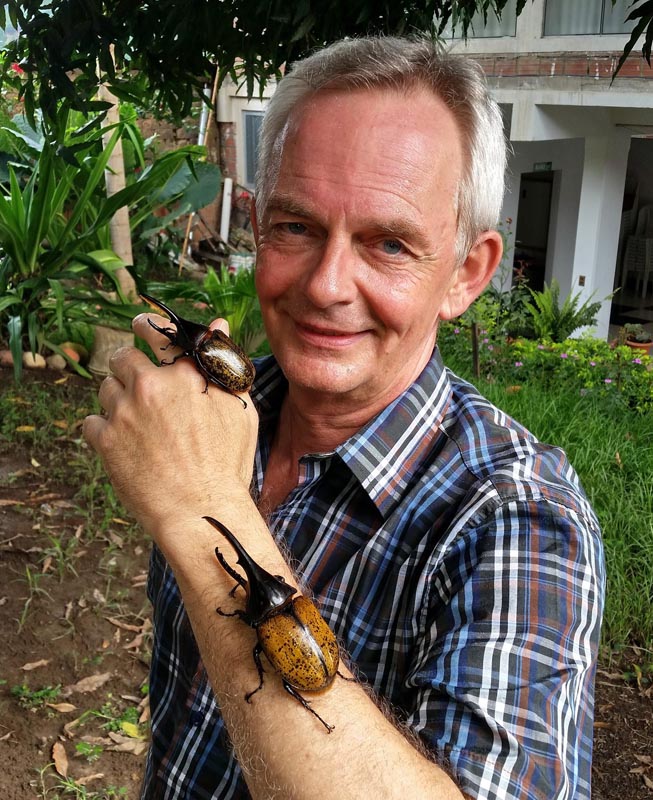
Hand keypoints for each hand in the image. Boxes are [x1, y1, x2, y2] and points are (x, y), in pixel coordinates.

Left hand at [82, 312, 258, 545]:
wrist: (201, 512)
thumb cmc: (227, 464)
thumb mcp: (238, 409)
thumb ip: (224, 364)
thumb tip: (218, 325)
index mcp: (182, 375)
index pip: (158, 333)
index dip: (147, 326)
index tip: (142, 325)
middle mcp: (148, 387)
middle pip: (123, 357)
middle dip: (129, 366)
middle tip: (140, 385)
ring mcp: (123, 413)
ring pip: (105, 388)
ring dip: (118, 398)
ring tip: (138, 422)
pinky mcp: (105, 441)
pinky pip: (91, 421)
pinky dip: (104, 428)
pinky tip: (124, 442)